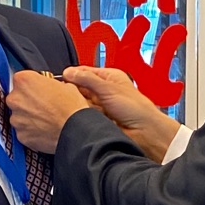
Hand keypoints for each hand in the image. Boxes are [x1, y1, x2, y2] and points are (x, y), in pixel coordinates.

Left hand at [6, 70, 88, 152]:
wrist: (75, 131)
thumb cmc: (71, 108)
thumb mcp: (64, 84)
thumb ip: (49, 84)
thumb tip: (49, 88)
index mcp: (24, 81)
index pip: (22, 80)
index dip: (33, 85)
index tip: (39, 89)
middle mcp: (15, 99)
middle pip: (17, 97)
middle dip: (28, 101)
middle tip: (44, 105)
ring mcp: (16, 118)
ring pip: (20, 115)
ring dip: (29, 116)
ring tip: (46, 119)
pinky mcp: (20, 135)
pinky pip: (23, 131)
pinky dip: (31, 130)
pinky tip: (44, 129)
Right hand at [62, 67, 181, 163]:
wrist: (143, 132)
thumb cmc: (136, 109)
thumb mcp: (108, 88)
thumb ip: (87, 79)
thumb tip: (69, 72)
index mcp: (110, 77)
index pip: (86, 72)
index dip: (74, 74)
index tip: (61, 78)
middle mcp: (105, 90)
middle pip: (81, 87)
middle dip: (74, 90)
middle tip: (64, 92)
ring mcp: (101, 105)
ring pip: (81, 101)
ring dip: (78, 104)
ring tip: (73, 104)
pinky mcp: (98, 119)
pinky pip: (84, 114)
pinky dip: (81, 114)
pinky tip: (78, 115)